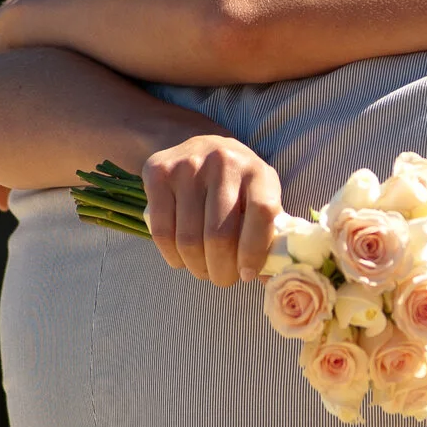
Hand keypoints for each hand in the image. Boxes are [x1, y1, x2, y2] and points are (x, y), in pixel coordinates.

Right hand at [143, 135, 281, 286]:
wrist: (198, 145)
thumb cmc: (236, 184)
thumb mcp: (260, 197)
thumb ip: (268, 235)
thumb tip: (268, 281)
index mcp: (257, 171)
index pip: (261, 214)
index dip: (254, 251)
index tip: (247, 274)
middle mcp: (223, 162)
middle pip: (219, 235)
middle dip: (221, 270)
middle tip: (222, 279)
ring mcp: (187, 166)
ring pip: (188, 239)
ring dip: (196, 266)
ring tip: (203, 269)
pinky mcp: (158, 173)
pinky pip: (162, 231)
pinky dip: (172, 256)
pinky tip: (181, 259)